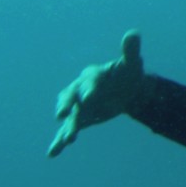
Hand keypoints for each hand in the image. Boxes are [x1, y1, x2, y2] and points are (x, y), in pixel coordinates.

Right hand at [47, 30, 145, 157]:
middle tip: (63, 114)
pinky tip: (52, 153)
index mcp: (93, 75)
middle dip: (66, 104)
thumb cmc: (127, 74)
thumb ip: (130, 51)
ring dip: (66, 127)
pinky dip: (59, 141)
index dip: (90, 89)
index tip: (90, 98)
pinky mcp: (79, 119)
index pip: (90, 81)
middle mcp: (80, 89)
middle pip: (70, 96)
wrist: (127, 90)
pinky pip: (67, 130)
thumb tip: (133, 34)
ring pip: (69, 116)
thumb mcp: (131, 63)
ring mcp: (78, 106)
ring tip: (66, 141)